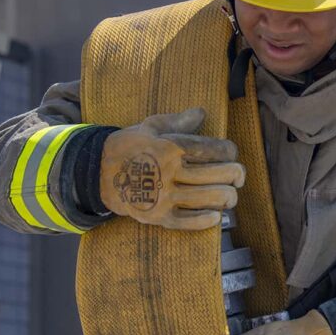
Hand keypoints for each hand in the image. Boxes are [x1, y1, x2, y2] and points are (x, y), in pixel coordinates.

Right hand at [99, 108, 245, 228]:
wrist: (97, 173)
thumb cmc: (128, 146)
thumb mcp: (150, 127)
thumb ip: (178, 121)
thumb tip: (202, 112)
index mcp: (171, 147)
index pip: (213, 149)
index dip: (229, 151)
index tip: (231, 153)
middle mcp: (171, 172)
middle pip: (218, 174)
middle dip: (236, 175)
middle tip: (238, 176)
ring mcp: (165, 196)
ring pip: (209, 198)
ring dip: (228, 198)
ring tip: (231, 195)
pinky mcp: (158, 217)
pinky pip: (189, 222)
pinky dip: (207, 220)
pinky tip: (216, 216)